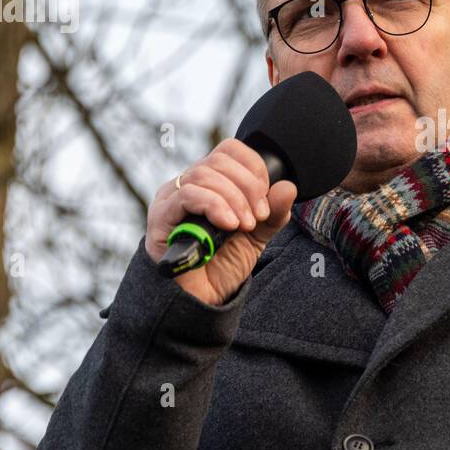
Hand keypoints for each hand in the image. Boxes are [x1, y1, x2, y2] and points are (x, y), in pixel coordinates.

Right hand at [145, 139, 297, 305]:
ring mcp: (171, 199)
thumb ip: (272, 213)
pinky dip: (214, 206)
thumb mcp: (257, 236)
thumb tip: (289, 187)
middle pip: (219, 161)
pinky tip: (229, 225)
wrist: (201, 299)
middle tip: (257, 217)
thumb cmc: (222, 264)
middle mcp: (186, 185)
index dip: (253, 168)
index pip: (229, 150)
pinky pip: (187, 195)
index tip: (265, 199)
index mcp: (209, 182)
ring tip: (244, 226)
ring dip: (233, 199)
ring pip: (204, 175)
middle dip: (247, 187)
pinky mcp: (161, 217)